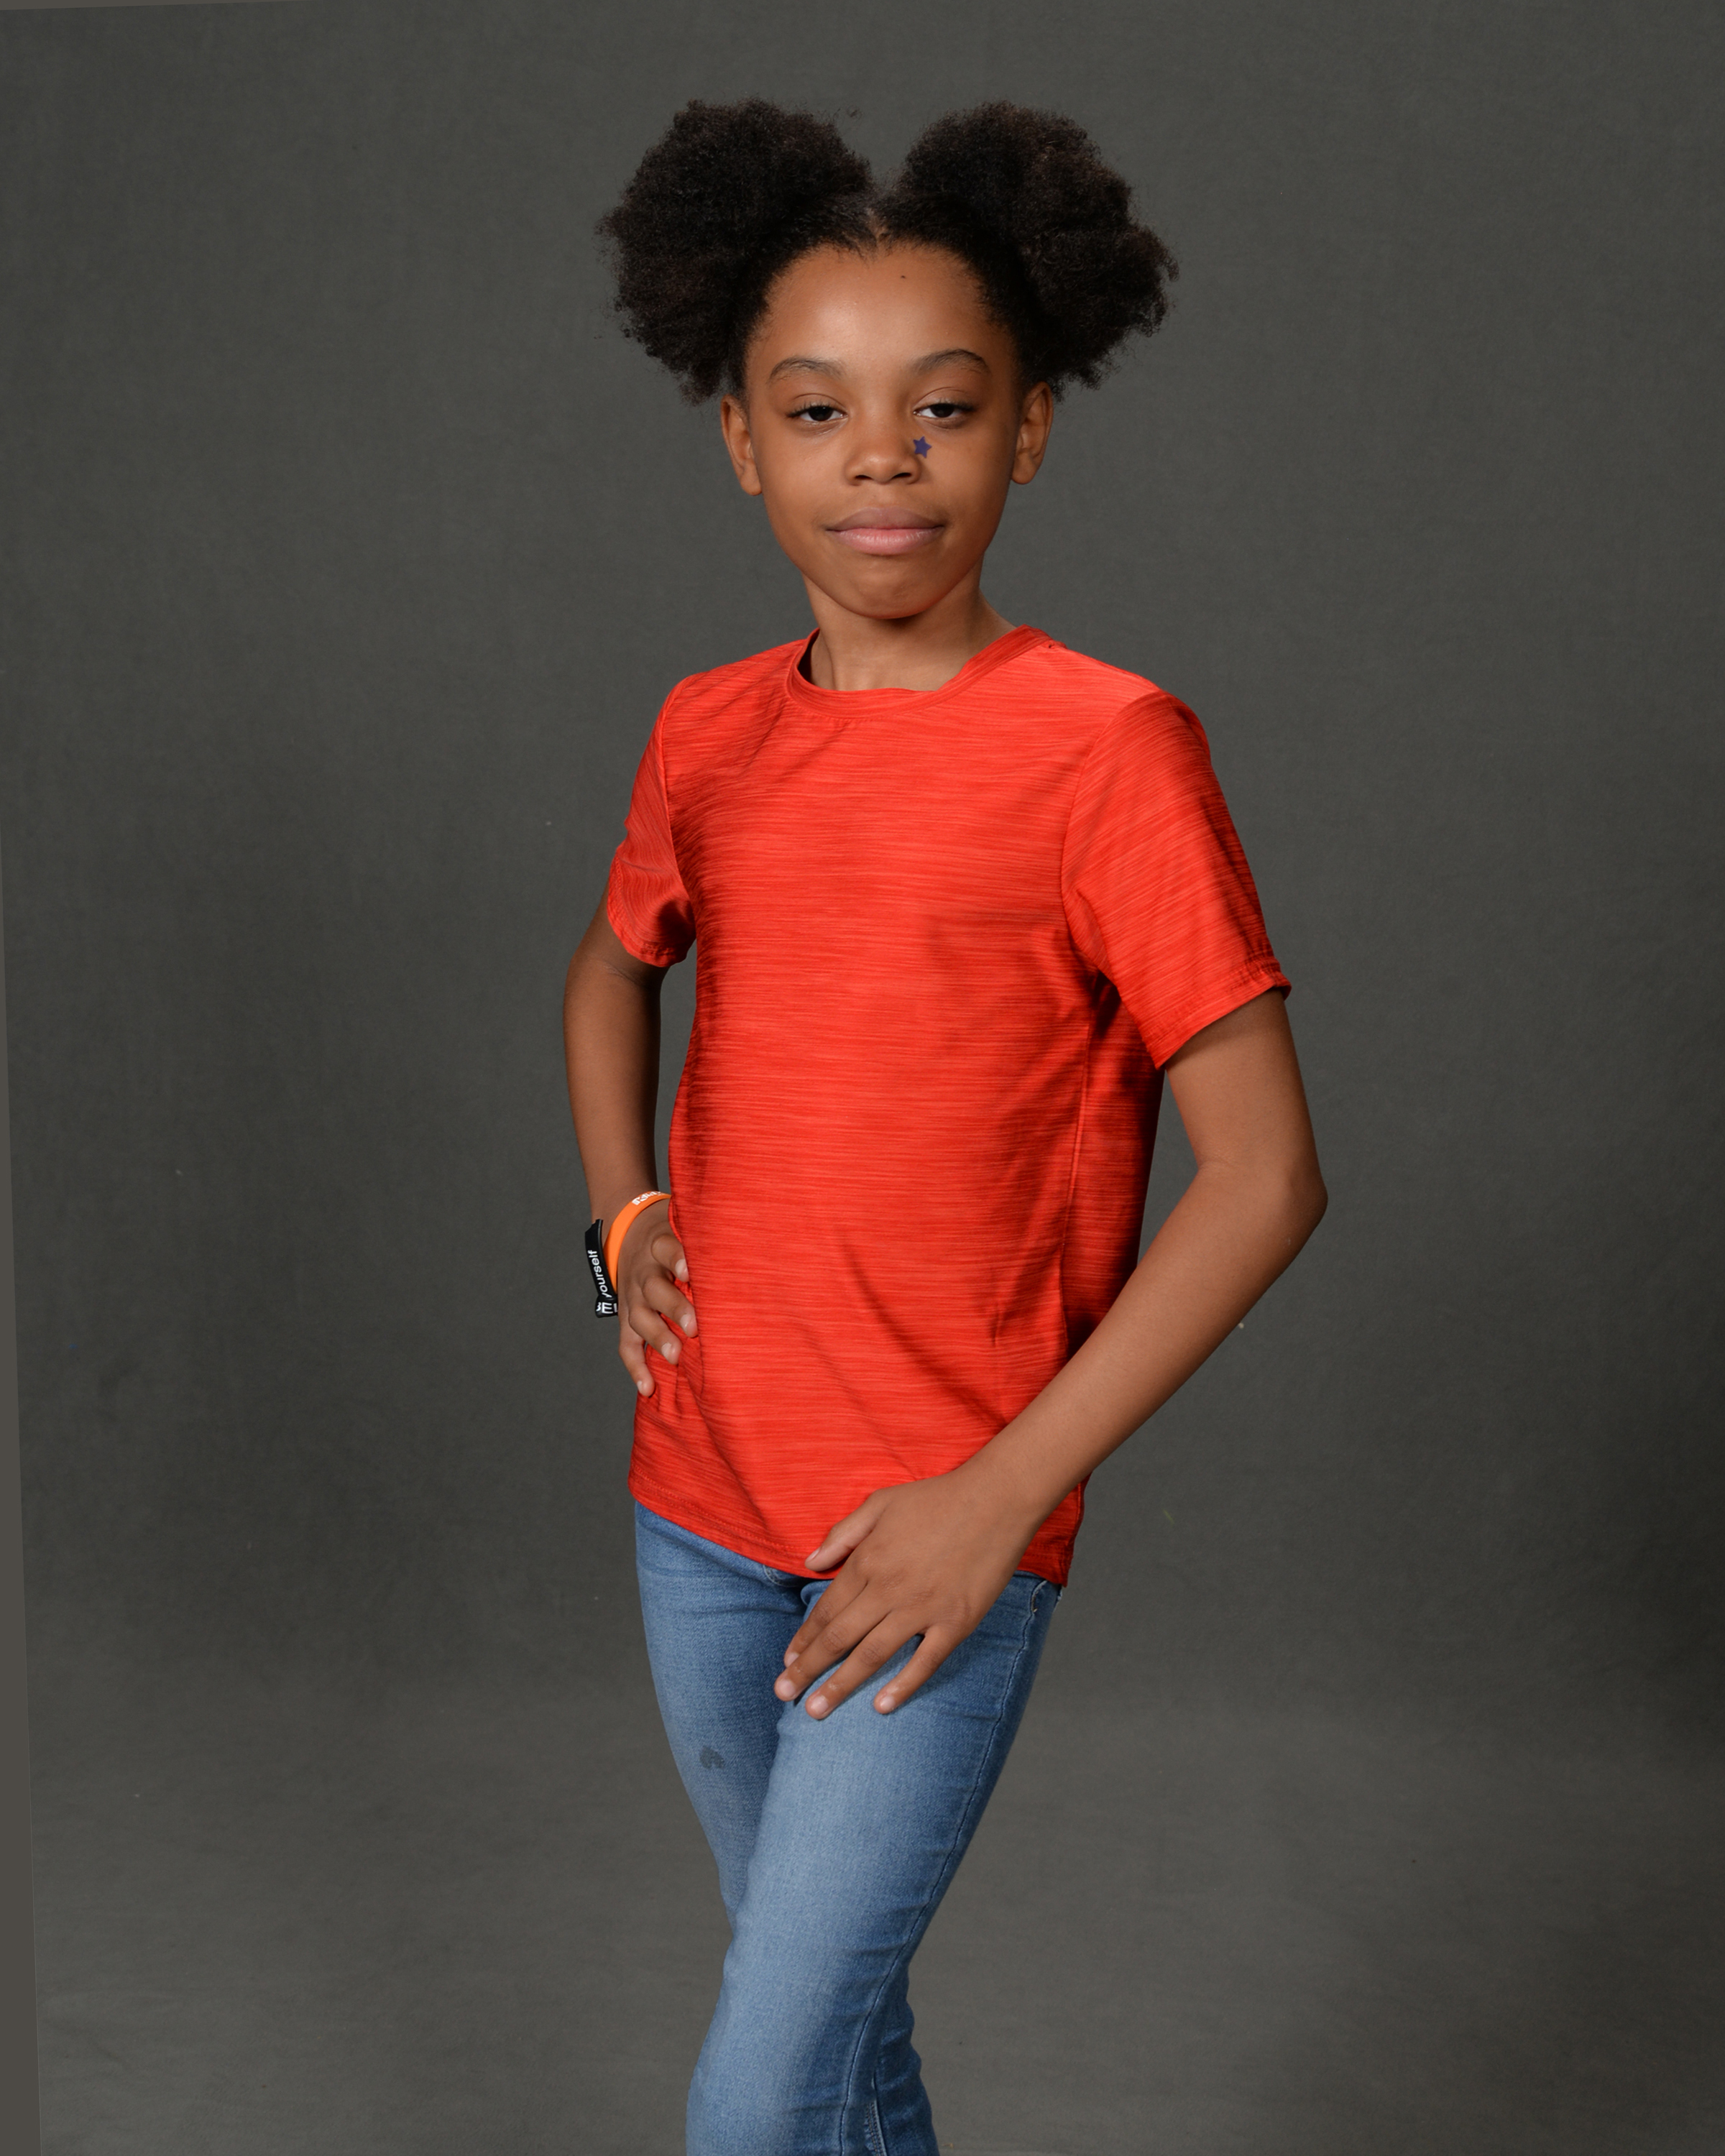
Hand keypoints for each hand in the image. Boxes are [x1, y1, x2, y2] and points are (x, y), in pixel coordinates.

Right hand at [615, 1202, 694, 1395]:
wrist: (626, 1232)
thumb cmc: (673, 1237)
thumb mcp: (684, 1227)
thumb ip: (709, 1237)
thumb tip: (759, 1244)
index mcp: (660, 1244)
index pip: (665, 1248)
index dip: (677, 1259)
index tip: (691, 1271)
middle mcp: (644, 1271)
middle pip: (653, 1288)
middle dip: (673, 1308)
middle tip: (694, 1327)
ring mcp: (632, 1296)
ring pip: (639, 1318)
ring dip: (657, 1338)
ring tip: (674, 1357)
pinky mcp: (626, 1317)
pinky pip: (626, 1344)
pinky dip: (636, 1368)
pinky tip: (648, 1388)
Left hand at [775, 1466, 1041, 1718]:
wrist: (996, 1499)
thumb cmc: (937, 1498)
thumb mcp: (880, 1503)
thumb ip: (843, 1534)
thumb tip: (810, 1562)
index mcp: (868, 1561)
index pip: (826, 1609)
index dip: (804, 1638)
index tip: (788, 1660)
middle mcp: (889, 1589)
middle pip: (839, 1638)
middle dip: (807, 1670)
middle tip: (785, 1694)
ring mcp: (923, 1609)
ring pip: (872, 1656)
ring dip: (841, 1685)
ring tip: (816, 1711)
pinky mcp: (956, 1621)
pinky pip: (925, 1662)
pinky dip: (903, 1686)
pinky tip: (882, 1706)